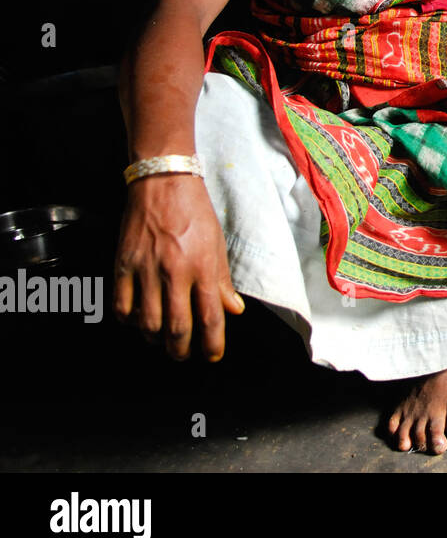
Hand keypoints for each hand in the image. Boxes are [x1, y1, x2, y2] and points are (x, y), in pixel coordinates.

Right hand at [114, 175, 244, 360]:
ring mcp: (147, 270)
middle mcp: (176, 273)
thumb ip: (222, 281)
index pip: (210, 318)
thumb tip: (233, 310)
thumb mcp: (218, 244)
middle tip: (184, 354)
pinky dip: (129, 321)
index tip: (212, 355)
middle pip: (177, 329)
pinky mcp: (123, 264)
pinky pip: (122, 306)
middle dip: (182, 350)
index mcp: (203, 268)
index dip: (212, 344)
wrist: (164, 183)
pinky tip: (137, 320)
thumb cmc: (195, 212)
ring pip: (148, 324)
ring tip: (161, 340)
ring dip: (155, 340)